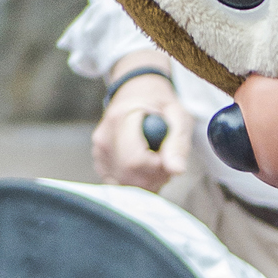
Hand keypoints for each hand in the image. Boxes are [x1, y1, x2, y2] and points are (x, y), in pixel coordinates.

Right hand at [91, 65, 192, 190]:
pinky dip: (136, 182)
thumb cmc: (159, 104)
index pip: (135, 161)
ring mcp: (99, 151)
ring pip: (124, 184)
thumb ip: (178, 143)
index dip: (157, 167)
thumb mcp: (178, 115)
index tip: (168, 158)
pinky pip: (119, 184)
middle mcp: (104, 137)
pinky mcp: (99, 162)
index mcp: (121, 119)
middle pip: (129, 177)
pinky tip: (144, 166)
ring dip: (147, 181)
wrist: (137, 92)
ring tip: (156, 160)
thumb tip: (176, 170)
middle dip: (154, 177)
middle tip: (166, 160)